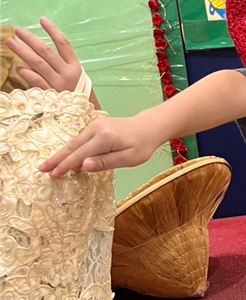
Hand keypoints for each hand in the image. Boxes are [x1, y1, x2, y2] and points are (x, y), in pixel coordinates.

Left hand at [6, 18, 84, 92]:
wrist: (84, 116)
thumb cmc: (76, 94)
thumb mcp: (74, 77)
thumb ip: (58, 65)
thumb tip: (37, 53)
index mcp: (75, 66)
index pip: (64, 43)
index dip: (53, 31)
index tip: (42, 20)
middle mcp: (67, 73)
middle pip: (46, 51)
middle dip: (30, 39)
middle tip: (17, 31)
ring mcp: (58, 84)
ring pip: (38, 63)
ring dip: (23, 51)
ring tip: (11, 42)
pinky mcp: (51, 95)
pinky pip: (36, 81)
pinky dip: (27, 74)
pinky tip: (18, 68)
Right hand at [40, 114, 159, 176]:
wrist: (149, 127)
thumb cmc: (142, 145)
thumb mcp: (129, 158)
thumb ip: (106, 162)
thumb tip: (84, 166)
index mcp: (105, 137)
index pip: (81, 153)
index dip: (66, 164)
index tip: (53, 174)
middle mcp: (96, 128)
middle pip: (72, 146)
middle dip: (57, 158)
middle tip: (42, 169)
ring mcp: (94, 125)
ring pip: (74, 142)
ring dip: (61, 154)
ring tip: (49, 166)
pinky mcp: (95, 126)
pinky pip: (80, 140)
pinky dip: (71, 149)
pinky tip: (65, 159)